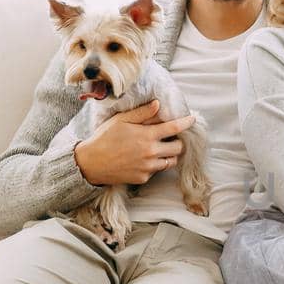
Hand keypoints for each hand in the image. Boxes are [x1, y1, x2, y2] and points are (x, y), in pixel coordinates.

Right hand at [74, 100, 195, 185]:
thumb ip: (142, 113)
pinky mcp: (143, 178)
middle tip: (170, 138)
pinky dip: (155, 165)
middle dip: (177, 141)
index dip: (186, 122)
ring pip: (171, 161)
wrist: (90, 163)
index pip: (174, 128)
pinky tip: (143, 159)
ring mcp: (148, 167)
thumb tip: (158, 105)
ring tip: (159, 149)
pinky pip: (157, 171)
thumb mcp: (121, 120)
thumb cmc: (105, 138)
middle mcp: (151, 152)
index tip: (192, 119)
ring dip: (169, 154)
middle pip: (178, 147)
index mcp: (146, 135)